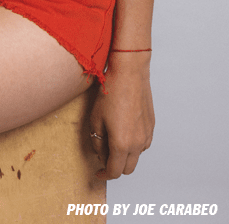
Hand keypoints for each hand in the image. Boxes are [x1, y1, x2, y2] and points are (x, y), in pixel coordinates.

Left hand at [88, 53, 154, 179]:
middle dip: (115, 166)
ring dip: (125, 155)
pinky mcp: (152, 126)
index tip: (98, 172)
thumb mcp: (96, 119)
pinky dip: (133, 144)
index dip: (104, 174)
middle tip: (103, 155)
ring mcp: (147, 135)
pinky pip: (143, 144)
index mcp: (122, 144)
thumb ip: (98, 141)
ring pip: (136, 156)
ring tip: (112, 138)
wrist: (129, 73)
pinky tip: (123, 130)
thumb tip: (101, 153)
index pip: (114, 171)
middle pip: (127, 168)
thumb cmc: (111, 93)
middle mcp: (138, 143)